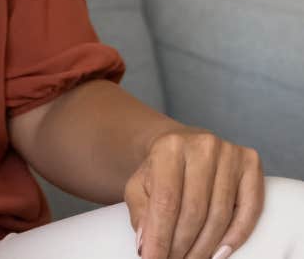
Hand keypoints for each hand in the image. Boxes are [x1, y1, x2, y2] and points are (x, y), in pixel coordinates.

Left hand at [125, 129, 264, 258]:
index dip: (160, 237)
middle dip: (182, 246)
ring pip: (220, 215)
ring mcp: (230, 155)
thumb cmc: (160, 169)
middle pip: (195, 211)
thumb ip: (139, 211)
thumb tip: (145, 243)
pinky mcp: (251, 165)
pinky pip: (250, 210)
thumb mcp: (139, 184)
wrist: (182, 144)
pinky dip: (236, 237)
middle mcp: (202, 146)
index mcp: (169, 147)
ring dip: (205, 247)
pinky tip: (219, 253)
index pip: (166, 201)